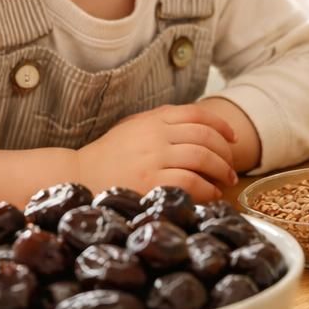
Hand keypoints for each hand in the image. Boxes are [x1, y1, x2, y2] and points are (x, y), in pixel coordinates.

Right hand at [77, 104, 237, 201]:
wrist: (75, 176)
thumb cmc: (107, 156)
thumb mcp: (132, 128)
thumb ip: (160, 122)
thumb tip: (197, 125)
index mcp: (152, 119)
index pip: (197, 114)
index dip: (221, 125)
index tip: (232, 138)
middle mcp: (155, 135)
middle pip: (205, 137)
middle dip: (225, 152)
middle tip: (231, 167)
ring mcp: (153, 158)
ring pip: (202, 157)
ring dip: (221, 170)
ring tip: (225, 181)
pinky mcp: (150, 182)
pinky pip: (190, 181)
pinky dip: (207, 189)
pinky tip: (211, 194)